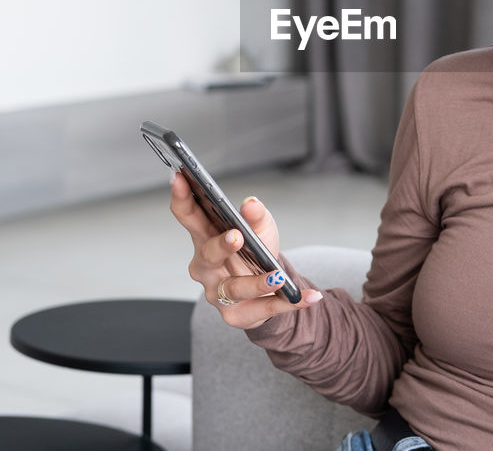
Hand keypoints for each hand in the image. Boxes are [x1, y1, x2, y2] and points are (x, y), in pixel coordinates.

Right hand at [168, 173, 321, 328]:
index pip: (188, 216)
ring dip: (258, 283)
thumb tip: (251, 204)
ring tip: (278, 276)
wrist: (270, 290)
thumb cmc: (256, 253)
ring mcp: (217, 293)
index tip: (180, 176)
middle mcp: (205, 266)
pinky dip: (289, 303)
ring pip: (235, 288)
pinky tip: (311, 296)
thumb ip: (257, 216)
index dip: (182, 197)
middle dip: (222, 245)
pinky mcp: (236, 315)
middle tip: (236, 236)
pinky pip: (264, 309)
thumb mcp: (262, 229)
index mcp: (205, 237)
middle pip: (208, 254)